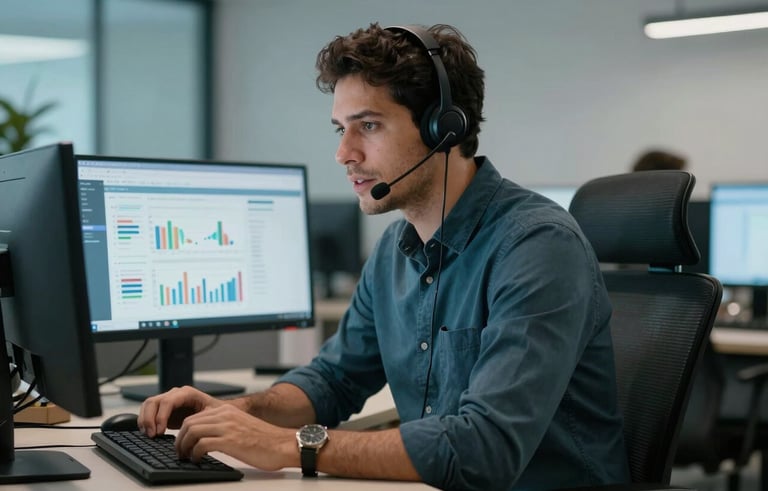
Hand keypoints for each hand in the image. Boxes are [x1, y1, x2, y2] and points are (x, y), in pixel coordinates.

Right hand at [138, 385, 222, 437]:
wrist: (216, 412)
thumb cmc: (215, 412)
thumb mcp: (211, 414)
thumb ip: (201, 419)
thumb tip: (192, 430)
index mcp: (186, 393)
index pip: (167, 402)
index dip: (161, 417)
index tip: (160, 431)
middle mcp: (175, 395)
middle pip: (154, 402)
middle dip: (150, 419)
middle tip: (152, 436)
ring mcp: (167, 401)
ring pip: (148, 405)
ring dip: (145, 420)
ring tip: (149, 435)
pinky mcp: (163, 409)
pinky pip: (148, 411)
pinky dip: (145, 421)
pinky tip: (148, 432)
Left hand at [175, 404, 296, 470]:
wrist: (283, 444)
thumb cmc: (265, 440)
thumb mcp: (241, 426)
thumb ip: (224, 427)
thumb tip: (205, 439)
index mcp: (227, 410)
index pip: (195, 417)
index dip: (184, 432)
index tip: (183, 444)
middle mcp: (225, 415)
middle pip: (190, 423)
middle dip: (180, 440)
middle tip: (180, 453)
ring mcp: (227, 427)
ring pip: (192, 432)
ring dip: (184, 447)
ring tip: (187, 457)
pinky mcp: (230, 441)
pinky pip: (202, 444)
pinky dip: (195, 454)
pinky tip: (198, 460)